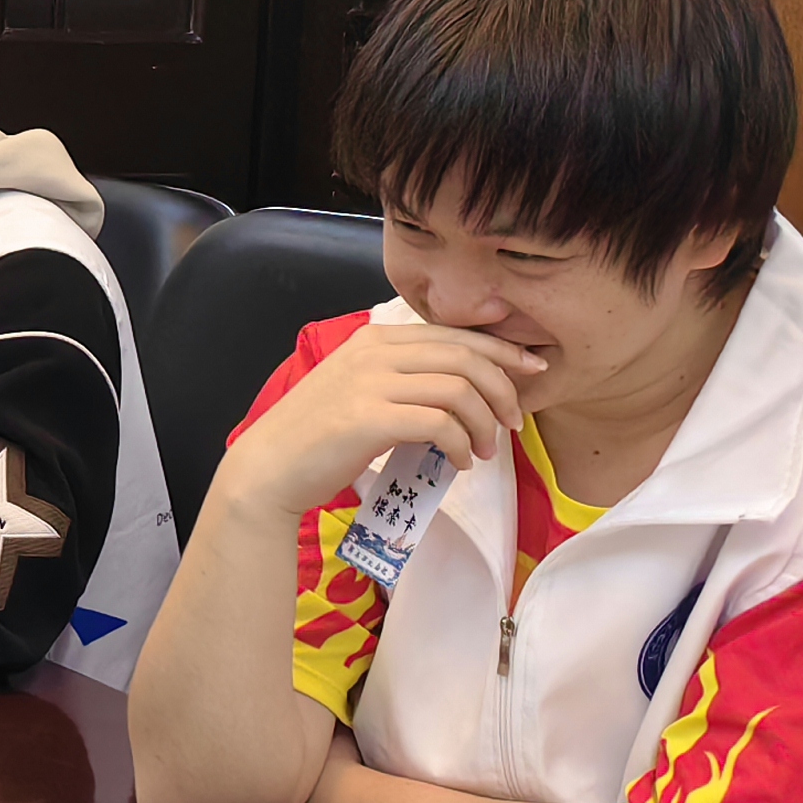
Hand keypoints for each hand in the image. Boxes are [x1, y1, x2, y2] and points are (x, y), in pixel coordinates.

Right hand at [218, 316, 545, 523]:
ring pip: (458, 389)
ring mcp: (370, 383)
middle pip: (465, 357)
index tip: (531, 369)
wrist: (270, 468)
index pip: (454, 334)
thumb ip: (401, 378)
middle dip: (503, 389)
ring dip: (485, 423)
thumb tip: (460, 387)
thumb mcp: (360, 391)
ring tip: (483, 450)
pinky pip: (440, 423)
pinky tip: (458, 463)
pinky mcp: (369, 418)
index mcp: (374, 341)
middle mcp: (374, 353)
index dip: (501, 350)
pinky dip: (460, 444)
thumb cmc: (316, 437)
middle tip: (512, 422)